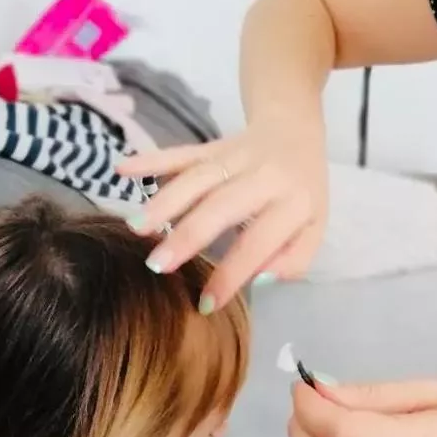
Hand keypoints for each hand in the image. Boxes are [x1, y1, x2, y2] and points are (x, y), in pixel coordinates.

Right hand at [117, 114, 327, 307]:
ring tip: (136, 228)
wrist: (296, 132)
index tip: (205, 303)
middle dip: (187, 235)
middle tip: (157, 264)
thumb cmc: (302, 193)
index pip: (257, 243)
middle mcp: (263, 176)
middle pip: (221, 206)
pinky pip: (181, 152)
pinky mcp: (212, 145)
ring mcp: (234, 157)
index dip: (231, 275)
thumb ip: (294, 259)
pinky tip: (122, 168)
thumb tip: (259, 281)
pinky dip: (151, 159)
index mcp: (292, 203)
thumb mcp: (314, 228)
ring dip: (164, 201)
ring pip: (196, 178)